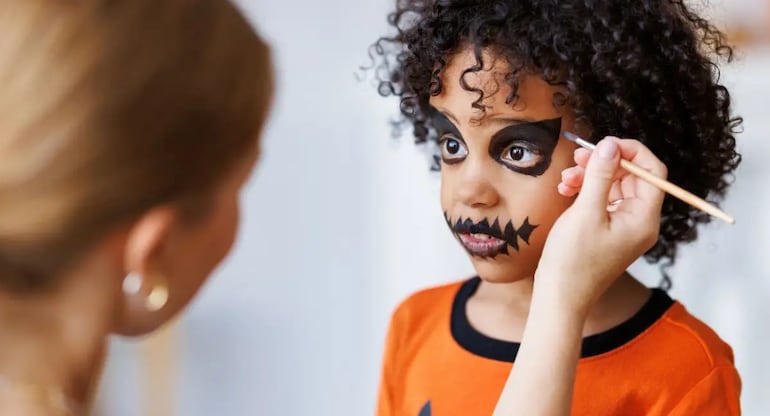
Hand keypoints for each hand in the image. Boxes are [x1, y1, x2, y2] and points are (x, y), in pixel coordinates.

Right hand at [535, 137, 666, 314]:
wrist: (559, 297)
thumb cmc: (573, 261)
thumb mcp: (586, 212)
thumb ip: (600, 175)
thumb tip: (610, 145)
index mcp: (644, 218)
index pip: (652, 171)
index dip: (630, 152)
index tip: (604, 144)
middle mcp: (640, 222)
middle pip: (632, 177)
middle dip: (605, 163)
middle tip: (578, 157)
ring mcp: (624, 228)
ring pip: (614, 187)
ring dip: (591, 176)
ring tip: (566, 179)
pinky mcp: (608, 232)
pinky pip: (603, 201)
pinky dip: (586, 191)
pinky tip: (566, 191)